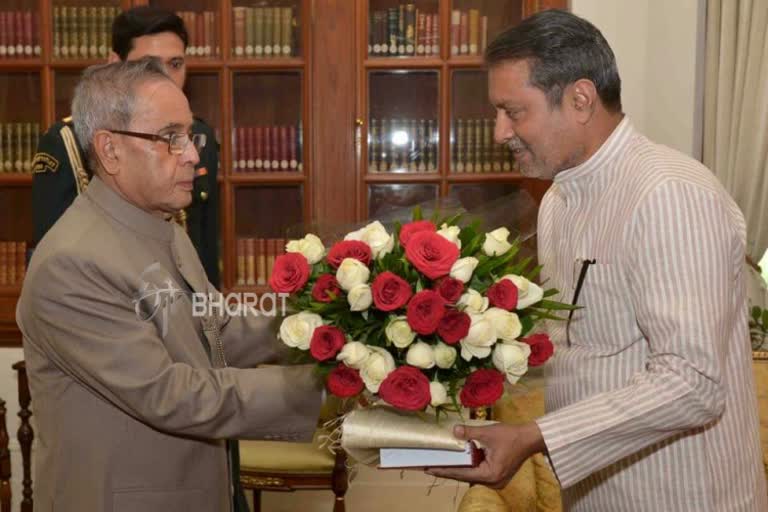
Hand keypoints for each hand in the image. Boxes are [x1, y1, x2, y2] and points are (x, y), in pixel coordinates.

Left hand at [426, 421, 545, 488]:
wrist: (530, 438)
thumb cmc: (510, 436)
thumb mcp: (488, 432)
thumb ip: (469, 433)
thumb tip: (454, 431)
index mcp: (490, 474)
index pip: (462, 474)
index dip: (444, 471)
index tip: (429, 469)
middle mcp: (492, 482)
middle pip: (465, 477)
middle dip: (447, 471)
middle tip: (429, 466)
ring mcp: (495, 480)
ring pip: (470, 475)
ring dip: (457, 468)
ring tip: (439, 464)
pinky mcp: (496, 475)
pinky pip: (477, 472)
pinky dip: (467, 466)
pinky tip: (456, 461)